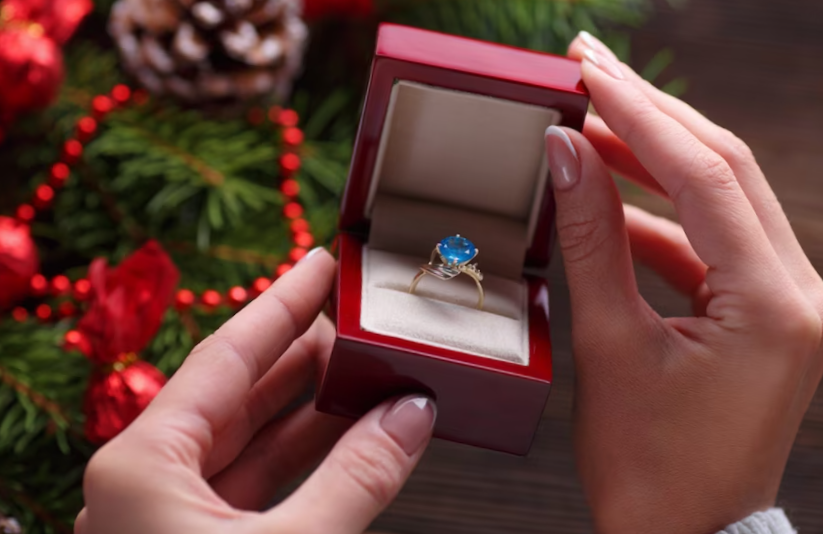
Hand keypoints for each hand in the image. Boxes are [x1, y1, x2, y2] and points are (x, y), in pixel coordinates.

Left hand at [75, 249, 435, 533]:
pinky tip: (356, 436)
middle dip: (306, 353)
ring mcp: (178, 515)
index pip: (228, 355)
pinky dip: (313, 458)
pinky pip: (266, 482)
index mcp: (145, 462)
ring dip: (316, 406)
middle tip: (358, 317)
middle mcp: (153, 480)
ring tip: (369, 369)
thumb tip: (411, 417)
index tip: (321, 265)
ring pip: (257, 438)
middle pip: (242, 390)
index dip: (282, 305)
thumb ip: (355, 481)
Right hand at [544, 33, 822, 532]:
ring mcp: (784, 299)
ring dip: (649, 160)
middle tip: (589, 68)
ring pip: (716, 197)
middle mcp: (799, 291)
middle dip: (650, 112)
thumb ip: (591, 241)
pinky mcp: (759, 310)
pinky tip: (604, 202)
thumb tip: (567, 158)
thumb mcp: (611, 346)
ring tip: (587, 126)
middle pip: (723, 167)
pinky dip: (654, 217)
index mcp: (774, 303)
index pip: (703, 175)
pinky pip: (706, 241)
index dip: (638, 115)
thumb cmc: (652, 466)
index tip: (586, 73)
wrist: (685, 533)